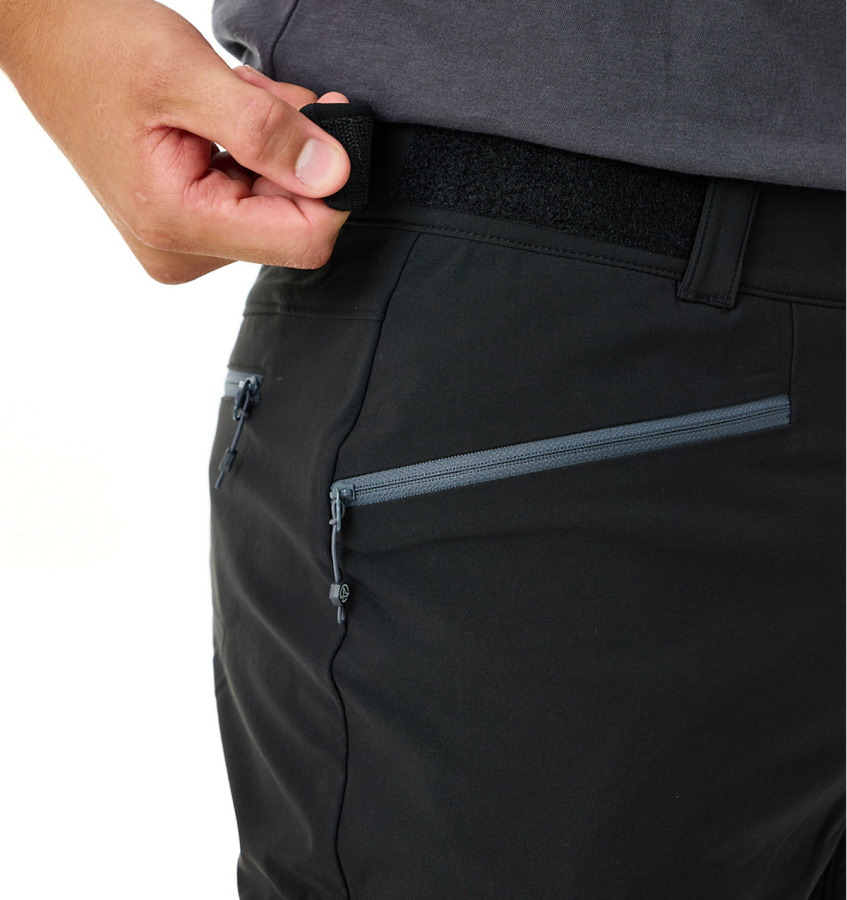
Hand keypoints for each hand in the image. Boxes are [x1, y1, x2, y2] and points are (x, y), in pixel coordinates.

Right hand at [0, 0, 351, 282]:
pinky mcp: (188, 227)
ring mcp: (184, 244)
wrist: (48, 44)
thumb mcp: (187, 75)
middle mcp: (182, 252)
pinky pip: (252, 199)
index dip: (333, 187)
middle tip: (259, 95)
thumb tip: (335, 174)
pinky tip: (223, 118)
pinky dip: (254, 153)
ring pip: (275, 207)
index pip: (302, 239)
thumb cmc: (97, 49)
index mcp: (178, 225)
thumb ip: (265, 129)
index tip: (334, 122)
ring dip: (272, 147)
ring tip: (228, 99)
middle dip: (293, 155)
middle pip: (291, 223)